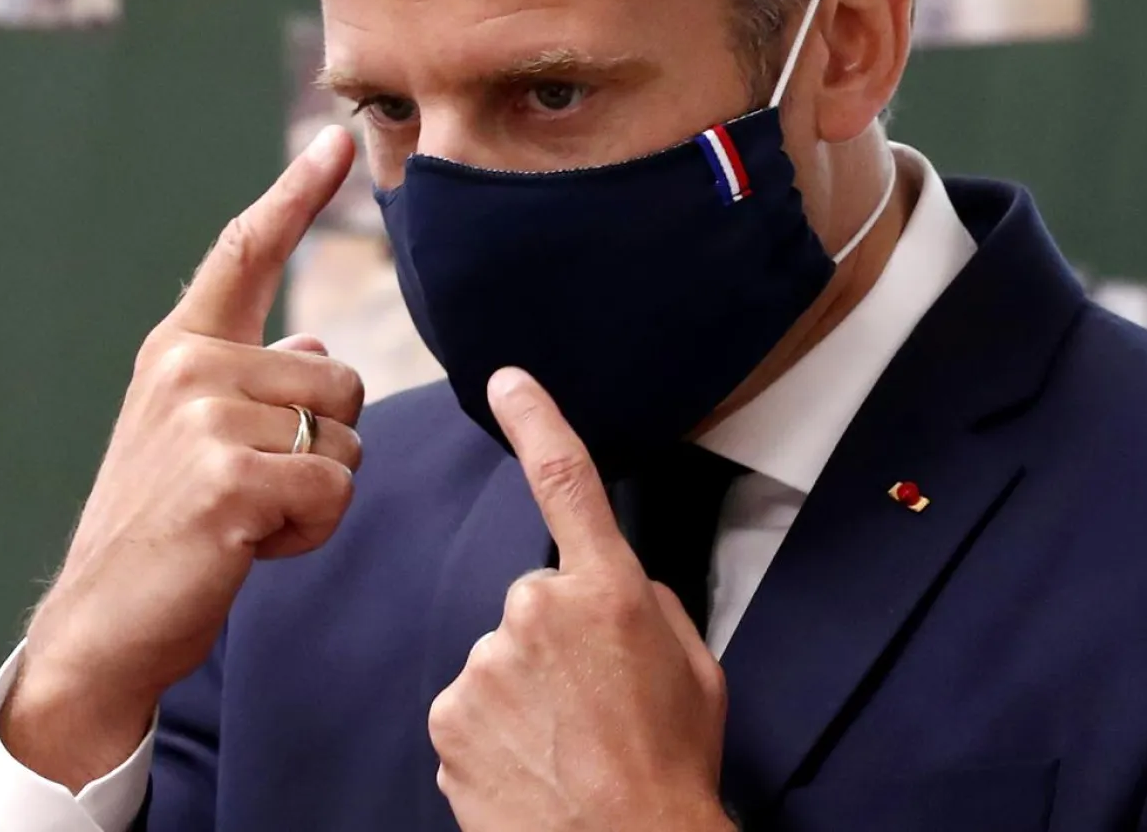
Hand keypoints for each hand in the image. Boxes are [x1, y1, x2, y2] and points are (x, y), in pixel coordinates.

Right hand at [0, 126, 365, 788]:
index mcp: (179, 347)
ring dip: (318, 495)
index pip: (244, 252)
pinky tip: (249, 547)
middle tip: (249, 491)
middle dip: (324, 449)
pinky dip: (311, 532)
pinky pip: (336, 493)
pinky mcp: (230, 480)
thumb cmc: (162, 527)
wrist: (103, 620)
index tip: (337, 139)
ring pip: (346, 442)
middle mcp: (189, 366)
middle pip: (342, 384)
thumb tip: (320, 351)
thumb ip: (252, 384)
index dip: (297, 193)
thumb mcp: (195, 437)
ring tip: (244, 518)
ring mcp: (206, 419)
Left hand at [428, 368, 733, 831]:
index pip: (567, 481)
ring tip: (564, 745)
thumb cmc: (672, 768)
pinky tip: (530, 764)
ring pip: (498, 658)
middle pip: (533, 603)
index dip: (535, 419)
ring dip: (524, 692)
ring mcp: (486, 664)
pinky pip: (470, 706)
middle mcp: (538, 611)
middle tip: (591, 705)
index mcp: (610, 592)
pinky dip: (494, 732)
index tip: (507, 379)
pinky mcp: (450, 715)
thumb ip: (652, 609)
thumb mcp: (696, 671)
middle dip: (554, 641)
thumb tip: (620, 591)